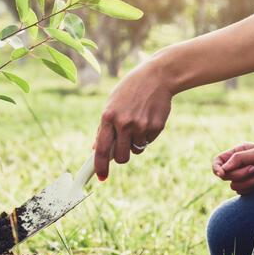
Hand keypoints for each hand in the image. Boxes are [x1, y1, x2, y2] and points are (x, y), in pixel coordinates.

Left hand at [94, 59, 172, 179]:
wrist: (157, 76)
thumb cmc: (130, 90)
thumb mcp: (112, 103)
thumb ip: (104, 126)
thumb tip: (96, 148)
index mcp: (108, 116)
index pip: (101, 149)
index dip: (100, 166)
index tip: (101, 178)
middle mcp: (124, 123)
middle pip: (121, 157)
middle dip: (121, 157)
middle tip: (123, 147)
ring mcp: (141, 126)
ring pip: (136, 150)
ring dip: (135, 143)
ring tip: (138, 123)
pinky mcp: (156, 127)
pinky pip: (148, 141)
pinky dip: (147, 135)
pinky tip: (148, 118)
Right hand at [212, 143, 253, 193]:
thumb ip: (238, 159)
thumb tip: (222, 169)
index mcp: (238, 152)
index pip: (218, 161)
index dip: (216, 168)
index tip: (222, 174)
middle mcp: (239, 164)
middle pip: (225, 175)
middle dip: (239, 174)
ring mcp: (245, 176)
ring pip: (233, 185)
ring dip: (247, 182)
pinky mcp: (251, 186)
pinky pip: (242, 192)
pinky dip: (251, 188)